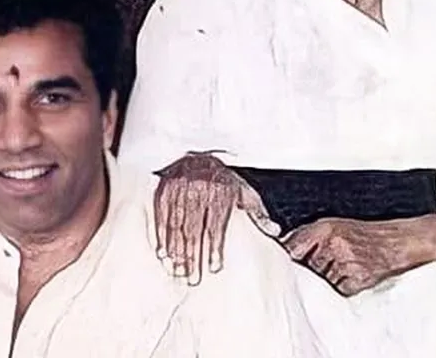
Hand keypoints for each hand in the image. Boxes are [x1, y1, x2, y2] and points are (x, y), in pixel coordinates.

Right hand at [153, 152, 279, 284]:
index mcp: (220, 192)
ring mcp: (179, 190)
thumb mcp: (244, 193)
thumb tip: (274, 231)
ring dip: (176, 251)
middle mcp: (199, 190)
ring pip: (177, 225)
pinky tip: (163, 254)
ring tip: (178, 272)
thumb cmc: (224, 181)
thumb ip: (258, 213)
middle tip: (193, 279)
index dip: (214, 248)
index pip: (216, 225)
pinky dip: (161, 237)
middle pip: (194, 229)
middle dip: (193, 256)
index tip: (214, 268)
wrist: (199, 156)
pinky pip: (162, 217)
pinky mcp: (165, 191)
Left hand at [283, 217, 422, 295]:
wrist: (394, 243)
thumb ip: (306, 236)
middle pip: (305, 268)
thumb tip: (283, 247)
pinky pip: (336, 290)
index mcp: (325, 230)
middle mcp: (334, 245)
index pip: (293, 247)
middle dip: (309, 268)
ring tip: (341, 267)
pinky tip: (349, 275)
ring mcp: (345, 264)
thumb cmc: (363, 235)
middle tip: (324, 263)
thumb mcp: (332, 225)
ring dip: (326, 278)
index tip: (285, 262)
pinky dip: (340, 287)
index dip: (288, 257)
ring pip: (320, 281)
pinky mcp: (356, 282)